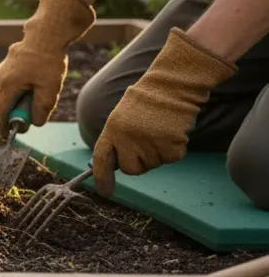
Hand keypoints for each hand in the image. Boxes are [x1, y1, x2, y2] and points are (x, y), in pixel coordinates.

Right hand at [0, 0, 95, 132]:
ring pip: (9, 91)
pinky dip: (21, 85)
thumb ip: (42, 110)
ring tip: (39, 90)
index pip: (0, 113)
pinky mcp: (8, 62)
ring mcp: (3, 69)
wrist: (47, 33)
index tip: (7, 134)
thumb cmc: (48, 61)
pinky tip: (36, 77)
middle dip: (15, 111)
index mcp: (7, 87)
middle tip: (33, 113)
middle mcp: (0, 79)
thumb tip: (36, 124)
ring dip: (20, 97)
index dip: (3, 126)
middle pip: (4, 103)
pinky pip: (12, 80)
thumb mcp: (50, 90)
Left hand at [92, 28, 235, 196]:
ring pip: (153, 164)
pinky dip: (174, 149)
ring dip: (158, 153)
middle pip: (131, 169)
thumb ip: (117, 140)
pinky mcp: (170, 144)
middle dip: (139, 163)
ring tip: (159, 129)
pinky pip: (171, 158)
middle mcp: (127, 139)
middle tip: (146, 144)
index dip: (102, 178)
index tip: (105, 192)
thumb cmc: (147, 101)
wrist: (173, 84)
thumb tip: (117, 168)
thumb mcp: (122, 117)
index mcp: (112, 129)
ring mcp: (149, 142)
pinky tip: (172, 131)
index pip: (102, 160)